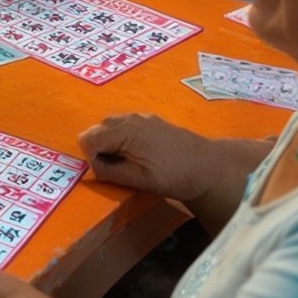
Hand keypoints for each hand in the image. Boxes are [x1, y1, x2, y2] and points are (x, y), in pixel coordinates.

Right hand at [77, 113, 209, 202]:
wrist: (208, 166)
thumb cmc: (174, 175)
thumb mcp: (140, 180)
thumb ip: (112, 172)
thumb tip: (92, 166)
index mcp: (125, 132)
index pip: (89, 138)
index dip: (90, 157)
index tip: (104, 171)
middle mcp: (131, 119)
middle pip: (97, 129)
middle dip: (98, 147)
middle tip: (113, 168)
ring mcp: (142, 117)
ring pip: (111, 124)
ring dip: (109, 141)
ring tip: (123, 162)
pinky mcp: (151, 121)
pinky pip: (125, 123)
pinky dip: (122, 136)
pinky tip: (136, 153)